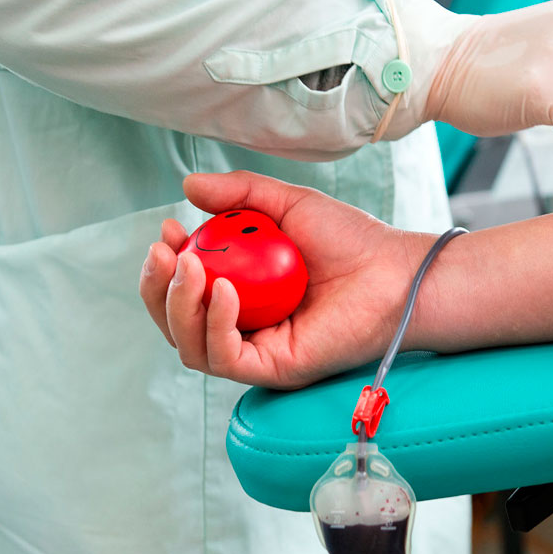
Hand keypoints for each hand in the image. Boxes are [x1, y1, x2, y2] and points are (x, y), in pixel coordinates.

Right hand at [138, 171, 430, 388]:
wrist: (395, 271)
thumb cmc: (351, 241)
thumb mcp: (289, 206)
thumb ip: (240, 194)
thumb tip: (188, 185)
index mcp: (241, 295)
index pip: (185, 291)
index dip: (165, 265)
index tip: (167, 230)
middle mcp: (244, 327)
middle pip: (177, 323)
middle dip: (157, 289)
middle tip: (163, 251)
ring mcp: (259, 350)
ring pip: (191, 345)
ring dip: (178, 306)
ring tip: (189, 265)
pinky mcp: (276, 368)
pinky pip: (226, 357)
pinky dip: (215, 324)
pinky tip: (224, 290)